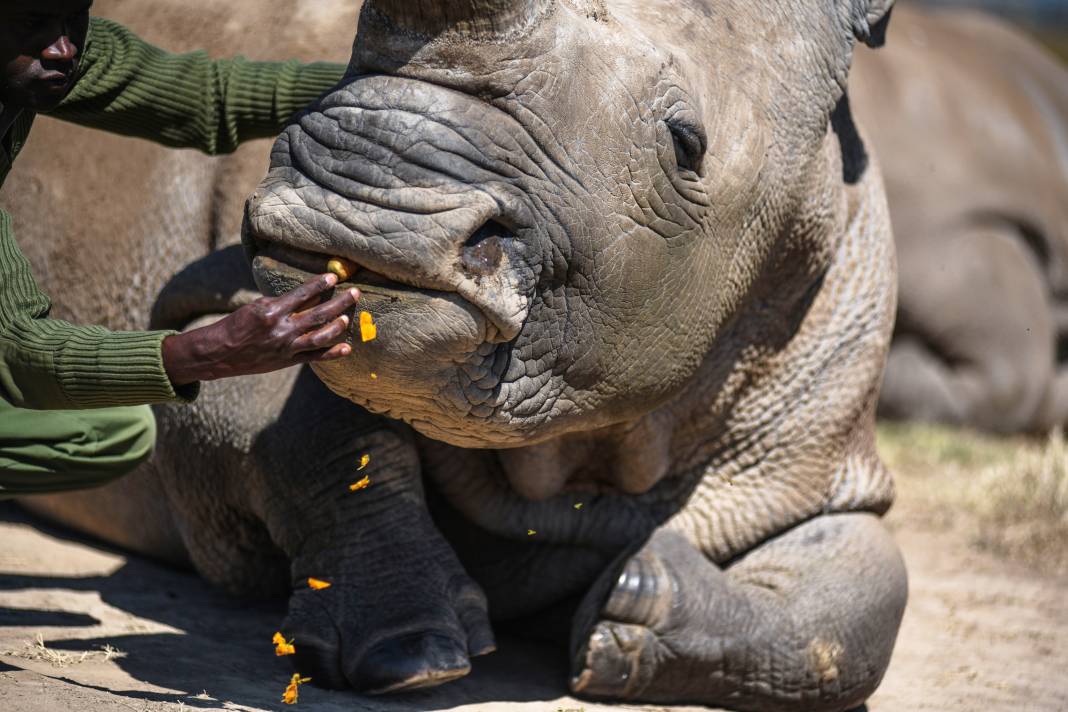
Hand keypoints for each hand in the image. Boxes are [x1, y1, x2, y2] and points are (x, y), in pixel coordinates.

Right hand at [161, 273, 358, 385]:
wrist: (220, 353)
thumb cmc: (236, 325)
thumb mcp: (255, 308)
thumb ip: (280, 304)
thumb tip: (307, 295)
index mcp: (271, 310)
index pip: (302, 294)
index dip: (320, 285)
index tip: (334, 276)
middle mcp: (281, 328)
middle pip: (318, 313)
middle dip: (339, 302)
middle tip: (355, 292)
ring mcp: (287, 346)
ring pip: (320, 335)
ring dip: (338, 325)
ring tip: (348, 317)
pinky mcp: (288, 360)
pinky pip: (315, 356)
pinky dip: (332, 352)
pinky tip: (347, 347)